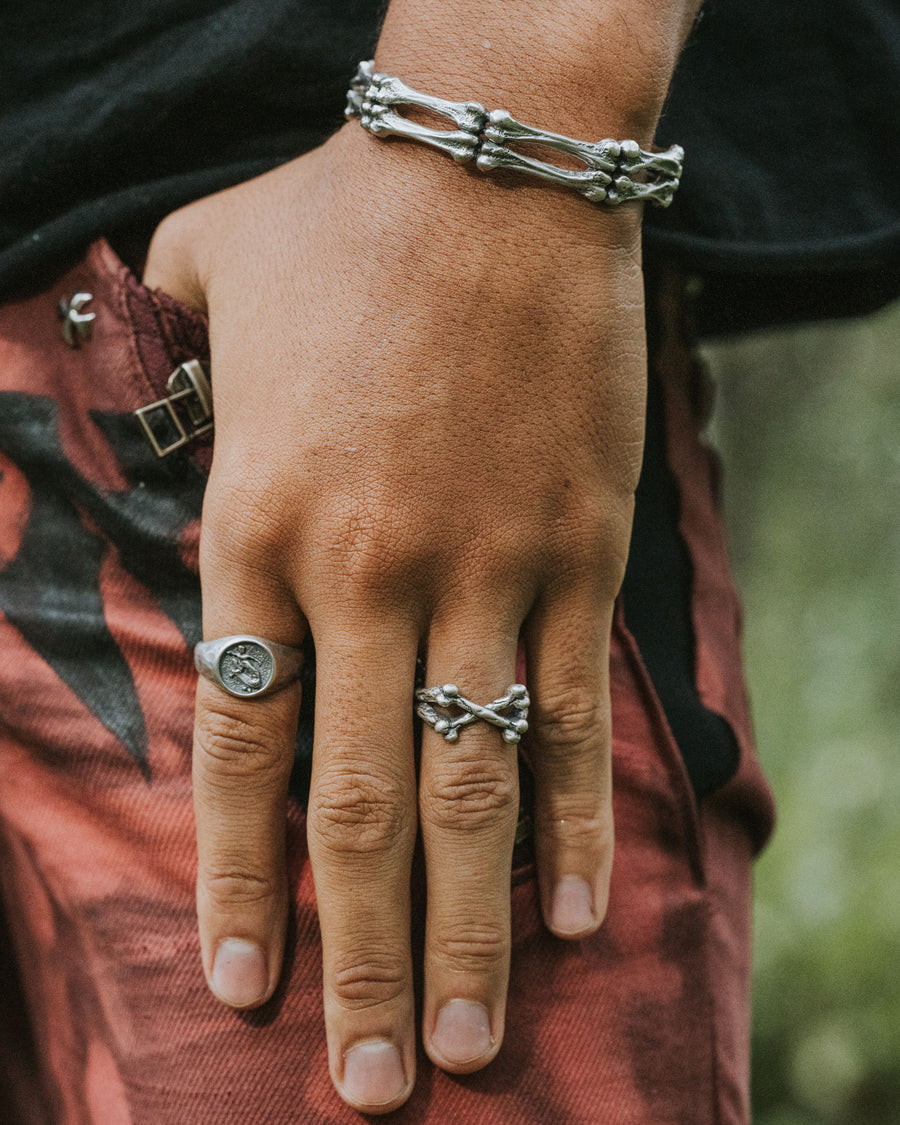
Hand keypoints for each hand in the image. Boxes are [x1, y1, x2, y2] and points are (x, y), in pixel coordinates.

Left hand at [144, 121, 645, 1113]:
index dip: (237, 882)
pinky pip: (571, 713)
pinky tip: (579, 911)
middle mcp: (369, 574)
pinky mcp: (575, 552)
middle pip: (358, 808)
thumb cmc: (344, 221)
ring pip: (474, 788)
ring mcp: (485, 571)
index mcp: (259, 526)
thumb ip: (165, 368)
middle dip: (365, 960)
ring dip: (475, 929)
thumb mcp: (210, 283)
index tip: (245, 986)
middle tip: (376, 1082)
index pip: (240, 746)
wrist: (497, 171)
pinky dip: (573, 819)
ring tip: (473, 1043)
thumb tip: (138, 385)